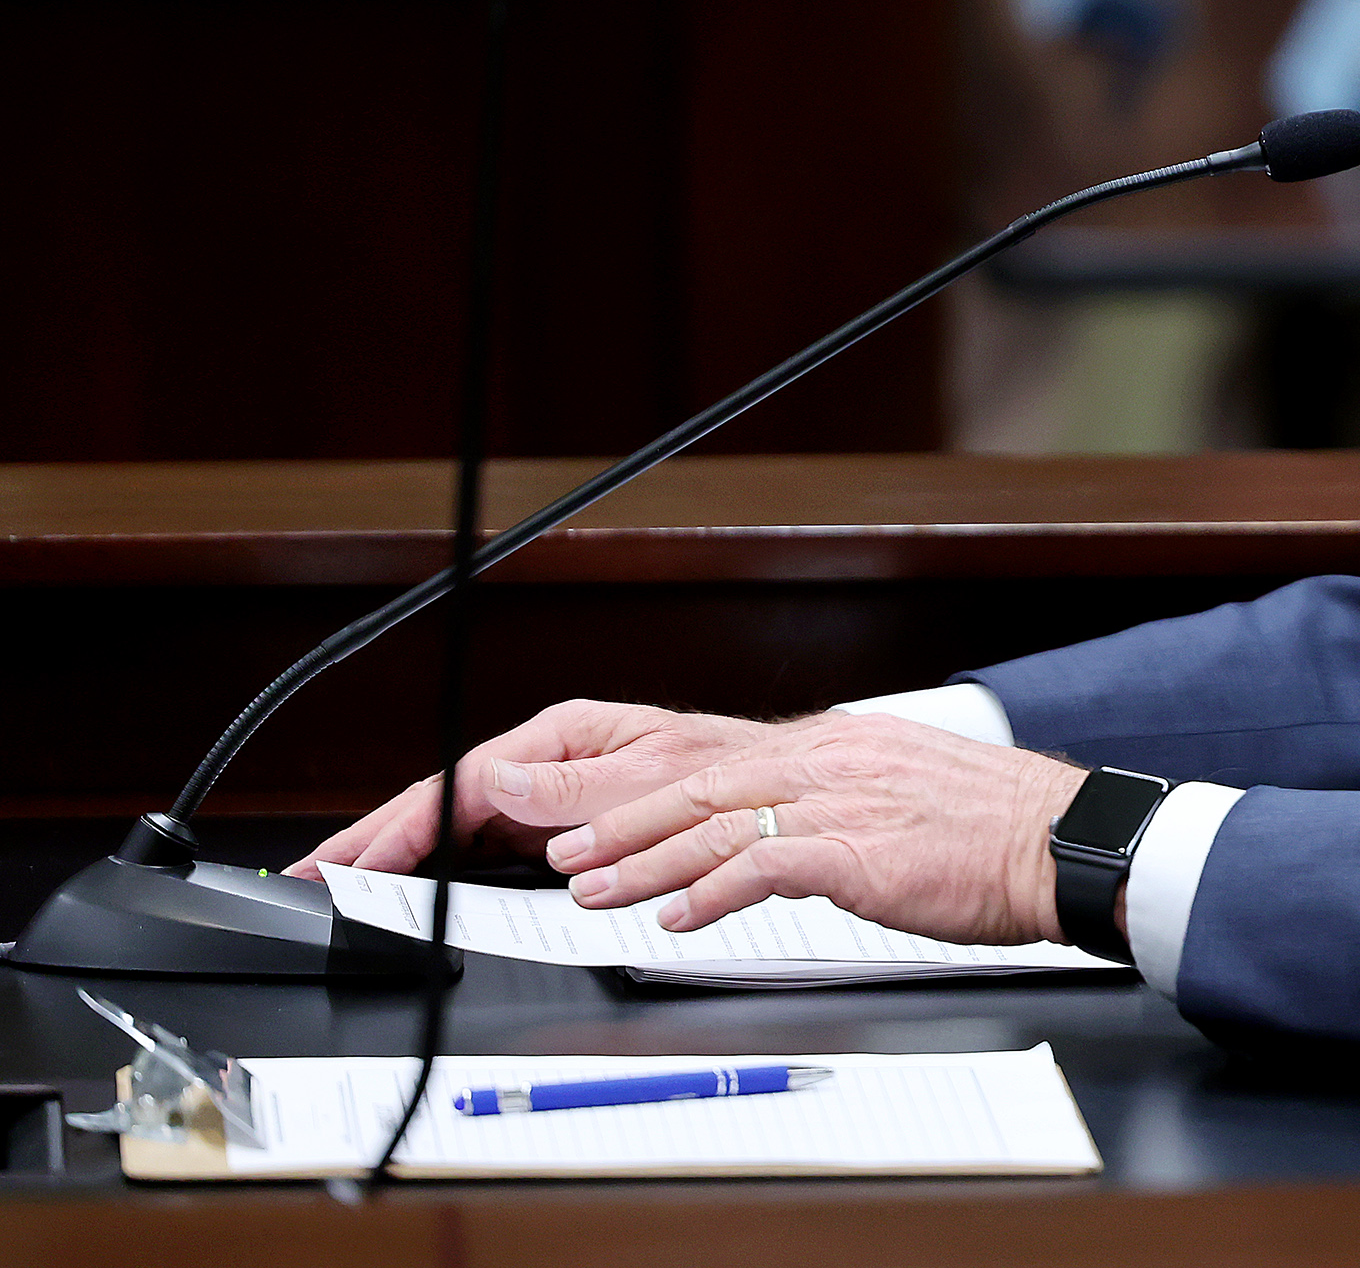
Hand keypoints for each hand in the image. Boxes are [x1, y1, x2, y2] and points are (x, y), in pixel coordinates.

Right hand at [290, 699, 798, 879]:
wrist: (776, 792)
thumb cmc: (729, 768)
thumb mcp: (655, 774)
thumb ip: (576, 784)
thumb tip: (503, 782)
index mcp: (564, 737)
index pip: (462, 783)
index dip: (402, 823)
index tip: (356, 857)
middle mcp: (553, 763)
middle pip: (445, 803)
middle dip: (377, 837)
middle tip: (317, 875)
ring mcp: (554, 799)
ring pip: (460, 828)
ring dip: (401, 854)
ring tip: (345, 883)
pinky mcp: (565, 831)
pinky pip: (491, 849)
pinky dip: (445, 869)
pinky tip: (414, 887)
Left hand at [547, 715, 1089, 944]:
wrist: (1061, 842)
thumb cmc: (997, 832)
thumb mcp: (908, 797)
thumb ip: (845, 806)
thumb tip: (794, 840)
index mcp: (843, 746)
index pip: (726, 765)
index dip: (654, 795)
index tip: (607, 821)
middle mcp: (834, 761)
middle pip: (701, 785)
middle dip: (623, 821)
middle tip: (567, 851)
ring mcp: (844, 801)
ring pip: (717, 822)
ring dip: (644, 860)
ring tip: (593, 888)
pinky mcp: (858, 850)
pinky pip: (763, 865)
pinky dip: (710, 893)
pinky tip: (676, 917)